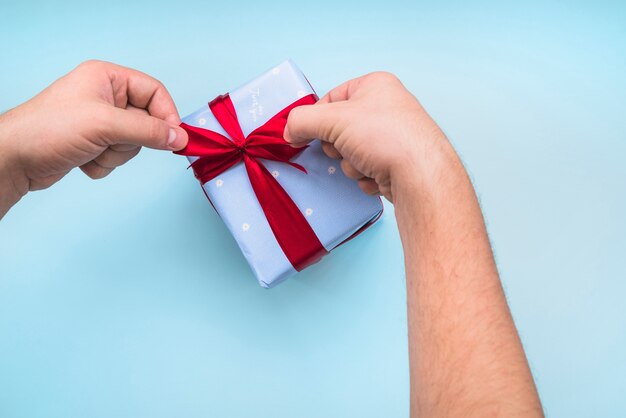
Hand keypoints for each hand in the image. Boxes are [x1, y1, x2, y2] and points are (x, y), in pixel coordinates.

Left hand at [0, 60, 187, 207]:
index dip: (166, 115)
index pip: (154, 92)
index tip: (174, 138)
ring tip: (91, 150)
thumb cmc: (48, 129)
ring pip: (133, 143)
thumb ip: (148, 131)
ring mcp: (99, 122)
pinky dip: (104, 163)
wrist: (15, 159)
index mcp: (108, 78)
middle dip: (130, 140)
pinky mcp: (93, 144)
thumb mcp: (105, 125)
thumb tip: (179, 138)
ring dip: (115, 154)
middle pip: (146, 121)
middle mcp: (105, 97)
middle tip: (110, 141)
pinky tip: (83, 159)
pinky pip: (117, 158)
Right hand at [284, 72, 453, 201]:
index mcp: (375, 86)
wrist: (419, 174)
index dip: (317, 118)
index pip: (332, 97)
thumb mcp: (332, 120)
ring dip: (351, 164)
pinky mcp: (397, 163)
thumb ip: (302, 121)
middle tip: (344, 147)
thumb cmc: (383, 136)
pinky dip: (366, 176)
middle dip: (337, 145)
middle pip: (340, 128)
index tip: (304, 134)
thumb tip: (289, 130)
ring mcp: (394, 137)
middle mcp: (388, 107)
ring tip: (366, 164)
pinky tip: (377, 176)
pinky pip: (366, 169)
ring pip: (351, 152)